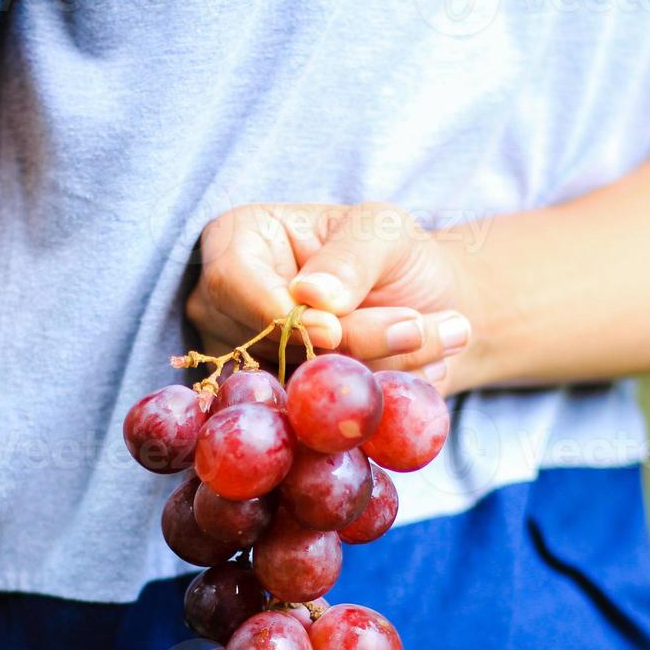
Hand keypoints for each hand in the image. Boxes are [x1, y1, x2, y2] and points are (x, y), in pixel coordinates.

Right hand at [185, 203, 473, 391]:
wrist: (421, 305)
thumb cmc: (392, 253)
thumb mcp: (384, 233)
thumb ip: (351, 258)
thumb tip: (311, 295)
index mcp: (239, 242)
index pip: (231, 281)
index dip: (278, 313)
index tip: (334, 330)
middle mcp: (225, 306)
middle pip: (260, 341)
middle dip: (341, 345)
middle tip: (416, 328)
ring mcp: (244, 359)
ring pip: (286, 384)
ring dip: (364, 374)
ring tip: (424, 340)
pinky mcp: (272, 402)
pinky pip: (305, 416)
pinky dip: (361, 402)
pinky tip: (403, 376)